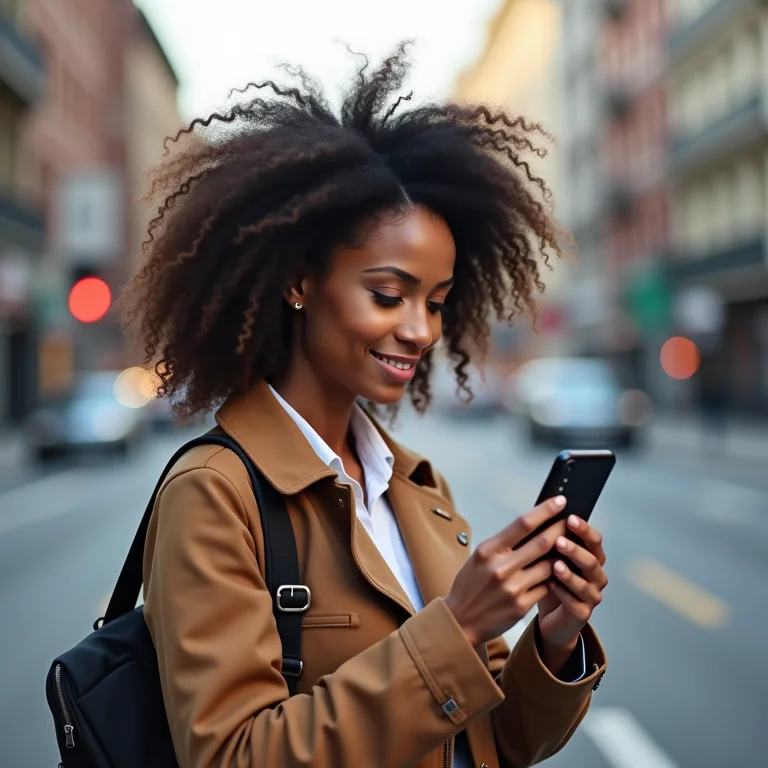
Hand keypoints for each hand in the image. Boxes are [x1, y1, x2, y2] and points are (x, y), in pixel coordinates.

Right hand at [444, 496, 567, 647]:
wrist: (460, 620)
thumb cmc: (470, 585)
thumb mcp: (480, 557)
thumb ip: (503, 543)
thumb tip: (532, 526)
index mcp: (488, 550)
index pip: (522, 524)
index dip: (545, 511)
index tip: (559, 501)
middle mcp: (500, 567)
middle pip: (542, 542)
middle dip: (561, 529)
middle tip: (573, 521)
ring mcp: (513, 588)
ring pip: (549, 566)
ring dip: (562, 555)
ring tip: (570, 546)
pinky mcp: (521, 606)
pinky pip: (546, 587)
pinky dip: (555, 578)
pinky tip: (559, 572)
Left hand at [537, 515, 607, 656]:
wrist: (552, 615)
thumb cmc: (551, 580)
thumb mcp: (550, 557)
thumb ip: (551, 539)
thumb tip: (542, 513)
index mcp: (591, 557)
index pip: (594, 540)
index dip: (584, 529)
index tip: (569, 518)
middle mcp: (595, 576)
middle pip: (592, 561)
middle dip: (575, 550)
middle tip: (559, 541)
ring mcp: (591, 596)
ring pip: (585, 584)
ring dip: (569, 573)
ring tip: (555, 565)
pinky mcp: (582, 614)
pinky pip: (575, 603)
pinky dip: (563, 593)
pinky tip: (550, 585)